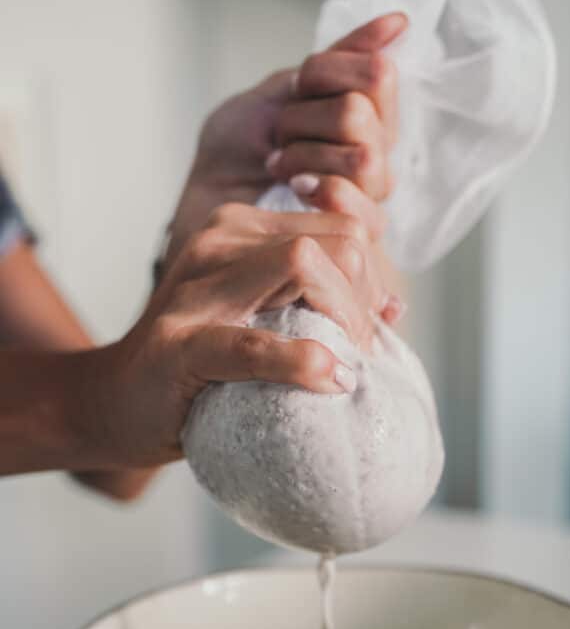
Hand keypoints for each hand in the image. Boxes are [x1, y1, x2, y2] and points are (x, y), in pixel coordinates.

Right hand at [92, 204, 389, 467]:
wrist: (116, 401)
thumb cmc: (201, 364)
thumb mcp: (264, 316)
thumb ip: (320, 301)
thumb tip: (394, 308)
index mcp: (243, 228)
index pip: (342, 228)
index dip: (372, 279)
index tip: (370, 328)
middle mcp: (220, 240)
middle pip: (336, 241)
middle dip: (366, 298)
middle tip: (363, 351)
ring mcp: (196, 287)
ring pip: (304, 265)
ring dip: (345, 321)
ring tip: (348, 367)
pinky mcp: (181, 343)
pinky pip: (253, 343)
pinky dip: (301, 362)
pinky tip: (330, 379)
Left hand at [166, 13, 406, 265]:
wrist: (209, 199)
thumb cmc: (240, 148)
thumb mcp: (284, 88)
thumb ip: (343, 57)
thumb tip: (400, 21)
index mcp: (370, 113)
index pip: (378, 73)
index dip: (325, 74)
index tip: (294, 90)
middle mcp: (380, 153)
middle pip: (361, 113)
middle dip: (302, 118)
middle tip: (279, 136)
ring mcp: (372, 196)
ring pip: (364, 156)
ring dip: (304, 154)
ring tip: (279, 166)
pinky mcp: (359, 235)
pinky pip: (354, 200)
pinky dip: (316, 187)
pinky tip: (293, 188)